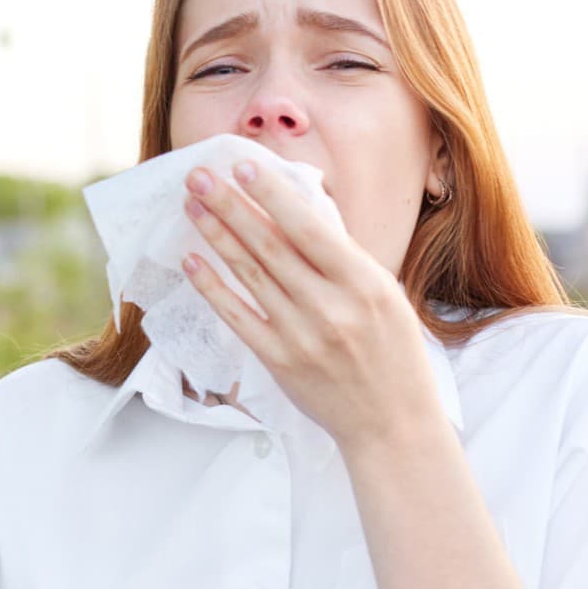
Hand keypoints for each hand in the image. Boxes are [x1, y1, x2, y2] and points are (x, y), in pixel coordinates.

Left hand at [180, 160, 440, 451]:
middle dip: (231, 205)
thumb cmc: (395, 354)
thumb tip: (300, 215)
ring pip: (250, 275)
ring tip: (192, 205)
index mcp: (365, 284)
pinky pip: (237, 316)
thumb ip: (345, 261)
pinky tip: (193, 260)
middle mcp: (332, 307)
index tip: (243, 166)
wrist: (393, 422)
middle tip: (199, 175)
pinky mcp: (280, 361)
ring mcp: (302, 336)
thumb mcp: (387, 296)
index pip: (310, 229)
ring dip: (216, 236)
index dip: (273, 195)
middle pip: (270, 246)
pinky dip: (213, 286)